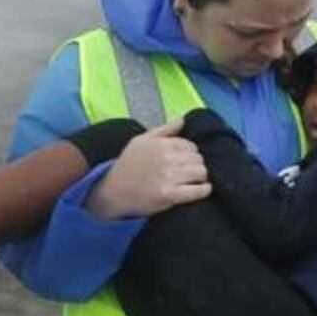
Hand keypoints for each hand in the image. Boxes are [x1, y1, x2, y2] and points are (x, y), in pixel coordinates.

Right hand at [86, 118, 210, 219]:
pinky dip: (204, 190)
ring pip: (201, 173)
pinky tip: (202, 189)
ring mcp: (168, 177)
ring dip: (201, 177)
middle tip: (189, 172)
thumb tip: (184, 120)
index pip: (191, 146)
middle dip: (196, 165)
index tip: (185, 160)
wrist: (112, 191)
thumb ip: (164, 130)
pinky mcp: (169, 195)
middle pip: (198, 159)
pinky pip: (197, 191)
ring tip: (194, 180)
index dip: (190, 153)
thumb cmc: (127, 165)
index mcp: (161, 144)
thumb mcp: (140, 140)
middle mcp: (166, 159)